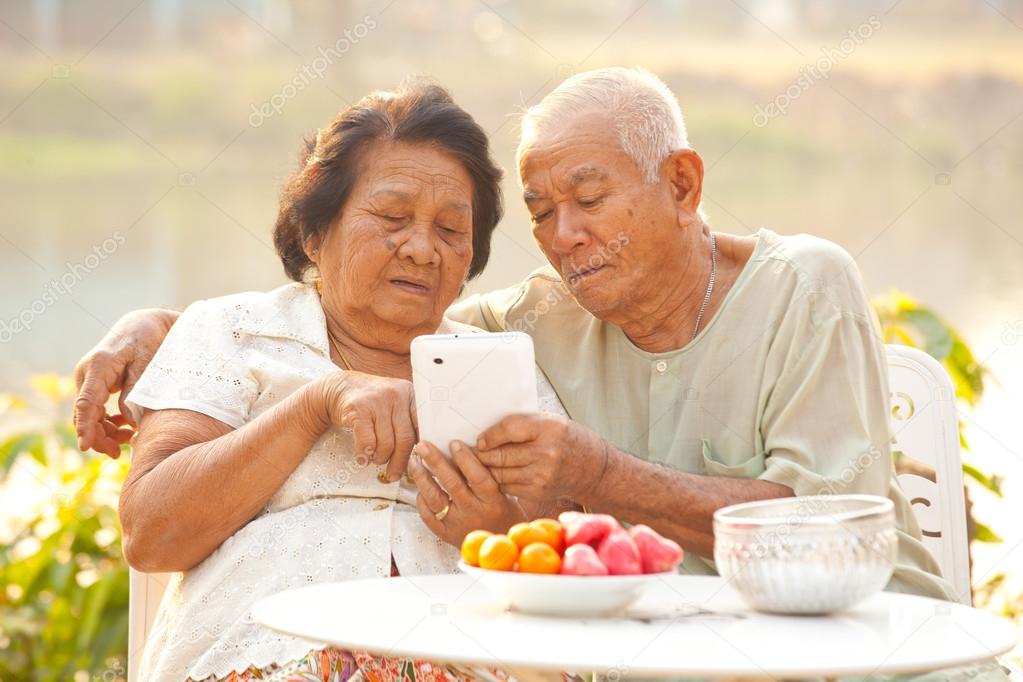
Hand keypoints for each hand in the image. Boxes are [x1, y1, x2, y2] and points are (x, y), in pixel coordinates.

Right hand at [74, 308, 177, 456]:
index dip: (85, 427)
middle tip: (119, 454)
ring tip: (129, 439)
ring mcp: (90, 379)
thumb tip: (130, 419)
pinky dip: (109, 422)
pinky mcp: (97, 385)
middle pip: (85, 413)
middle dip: (98, 437)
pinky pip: (96, 410)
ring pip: (90, 415)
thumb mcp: (148, 360)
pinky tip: (127, 428)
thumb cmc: (147, 338)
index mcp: (99, 366)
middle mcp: (88, 373)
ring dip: (105, 431)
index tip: (85, 447)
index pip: (87, 402)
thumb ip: (137, 388)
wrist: (143, 324)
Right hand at [318, 371, 417, 482]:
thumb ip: (409, 422)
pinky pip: (367, 441)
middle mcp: (396, 394)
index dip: (420, 448)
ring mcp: (377, 400)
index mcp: (410, 393)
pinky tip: (363, 458)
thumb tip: (421, 454)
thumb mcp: (395, 404)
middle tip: (394, 473)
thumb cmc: (372, 402)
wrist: (341, 388)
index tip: (417, 463)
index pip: (422, 426)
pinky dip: (365, 455)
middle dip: (399, 461)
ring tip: (376, 459)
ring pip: (386, 443)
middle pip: (405, 438)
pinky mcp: (358, 409)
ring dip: (380, 458)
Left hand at [410, 440, 525, 546]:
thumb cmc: (503, 516)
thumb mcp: (505, 494)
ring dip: (422, 477)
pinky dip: (421, 499)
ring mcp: (457, 524)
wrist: (498, 547)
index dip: (465, 459)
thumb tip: (469, 449)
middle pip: (452, 484)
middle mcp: (473, 512)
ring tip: (414, 461)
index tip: (454, 443)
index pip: (477, 477)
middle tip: (423, 446)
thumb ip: (490, 476)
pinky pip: (427, 515)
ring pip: (434, 498)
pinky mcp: (444, 533)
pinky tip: (419, 486)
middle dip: (435, 462)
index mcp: (492, 501)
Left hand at [475, 413, 607, 501]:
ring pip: (500, 472)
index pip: (508, 429)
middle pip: (501, 454)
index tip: (480, 439)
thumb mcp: (551, 422)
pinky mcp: (539, 492)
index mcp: (549, 428)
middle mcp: (546, 452)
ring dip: (486, 469)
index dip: (490, 435)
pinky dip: (499, 481)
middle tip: (468, 452)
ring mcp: (542, 475)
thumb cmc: (570, 440)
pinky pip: (508, 486)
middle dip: (481, 454)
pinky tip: (495, 476)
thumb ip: (523, 425)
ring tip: (478, 464)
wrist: (594, 470)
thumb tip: (489, 431)